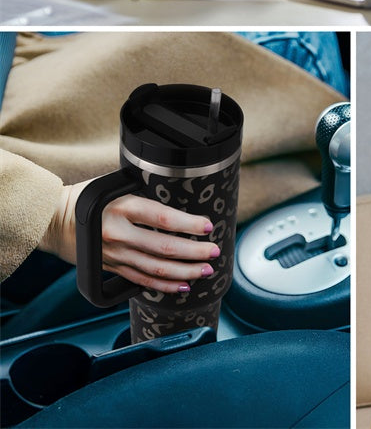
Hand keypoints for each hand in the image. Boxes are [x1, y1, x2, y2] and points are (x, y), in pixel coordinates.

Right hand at [40, 181, 220, 293]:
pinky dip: (164, 285)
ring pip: (156, 268)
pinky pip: (142, 279)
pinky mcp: (112, 267)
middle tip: (214, 251)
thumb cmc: (87, 198)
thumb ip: (143, 195)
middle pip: (164, 247)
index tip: (207, 226)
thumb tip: (177, 197)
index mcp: (123, 208)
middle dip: (194, 252)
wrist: (54, 219)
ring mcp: (115, 254)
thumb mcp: (116, 187)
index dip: (188, 224)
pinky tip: (182, 286)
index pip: (162, 218)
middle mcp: (119, 233)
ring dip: (184, 272)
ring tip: (205, 270)